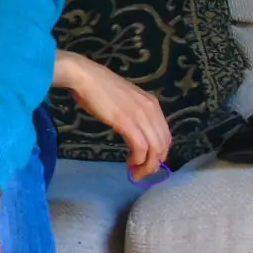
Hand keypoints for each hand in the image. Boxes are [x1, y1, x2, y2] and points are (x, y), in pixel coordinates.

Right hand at [54, 51, 171, 179]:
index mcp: (152, 104)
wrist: (86, 78)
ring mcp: (140, 116)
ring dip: (147, 166)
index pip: (165, 135)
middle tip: (141, 173)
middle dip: (155, 164)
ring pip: (155, 149)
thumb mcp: (126, 101)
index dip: (159, 154)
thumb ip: (134, 114)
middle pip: (163, 144)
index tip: (147, 163)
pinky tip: (130, 163)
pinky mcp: (128, 123)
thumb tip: (134, 132)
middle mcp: (151, 110)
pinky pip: (141, 148)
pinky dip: (138, 160)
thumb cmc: (100, 89)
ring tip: (136, 173)